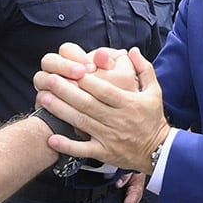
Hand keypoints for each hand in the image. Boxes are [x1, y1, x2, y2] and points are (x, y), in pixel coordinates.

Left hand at [36, 46, 170, 172]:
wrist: (159, 151)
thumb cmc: (153, 118)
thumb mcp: (154, 91)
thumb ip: (144, 69)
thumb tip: (133, 50)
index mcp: (129, 103)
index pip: (104, 90)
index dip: (86, 80)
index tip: (71, 70)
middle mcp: (118, 120)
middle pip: (88, 104)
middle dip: (66, 91)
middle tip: (49, 80)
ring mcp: (109, 137)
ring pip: (82, 122)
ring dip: (61, 111)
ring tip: (43, 99)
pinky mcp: (104, 152)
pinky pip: (83, 149)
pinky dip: (67, 145)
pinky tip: (51, 138)